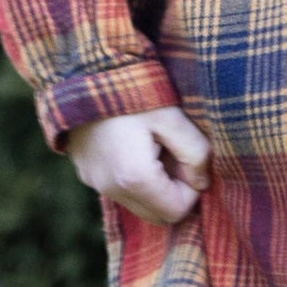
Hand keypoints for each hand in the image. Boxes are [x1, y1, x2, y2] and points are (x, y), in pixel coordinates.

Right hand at [64, 104, 212, 224]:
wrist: (84, 70)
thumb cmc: (133, 90)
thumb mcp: (173, 117)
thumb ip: (195, 152)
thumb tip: (201, 182)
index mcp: (135, 178)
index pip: (176, 212)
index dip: (191, 190)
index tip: (187, 158)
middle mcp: (111, 189)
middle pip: (156, 215)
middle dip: (171, 192)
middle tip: (172, 154)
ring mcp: (94, 182)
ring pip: (136, 204)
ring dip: (152, 185)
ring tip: (152, 145)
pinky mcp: (85, 173)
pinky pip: (117, 189)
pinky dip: (131, 178)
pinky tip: (132, 144)